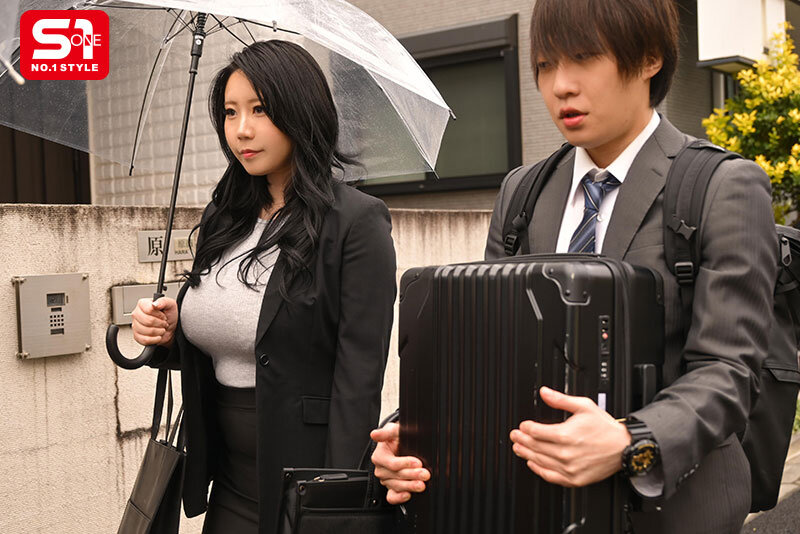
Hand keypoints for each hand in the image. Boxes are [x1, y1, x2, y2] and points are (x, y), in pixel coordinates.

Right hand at [131, 297, 177, 348]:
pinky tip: (157, 335)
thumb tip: (155, 304)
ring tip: (161, 328)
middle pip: (148, 321)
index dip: (159, 315)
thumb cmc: (169, 315)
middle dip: (160, 323)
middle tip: (163, 322)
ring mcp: (136, 326)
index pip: (148, 310)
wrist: (172, 328)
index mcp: (142, 304)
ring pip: (147, 331)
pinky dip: (155, 339)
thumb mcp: (170, 304)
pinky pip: (145, 340)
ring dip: (159, 331)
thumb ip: (163, 301)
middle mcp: (137, 314)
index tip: (163, 316)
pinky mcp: (137, 336)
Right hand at [370, 422, 429, 503]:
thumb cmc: (396, 438)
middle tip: (425, 474)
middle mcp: (381, 469)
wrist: (399, 444)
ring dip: (410, 486)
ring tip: (421, 485)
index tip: (418, 462)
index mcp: (379, 456)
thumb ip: (386, 432)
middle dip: (412, 475)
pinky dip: (399, 498)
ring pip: (396, 486)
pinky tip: (408, 495)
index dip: (405, 463)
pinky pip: (392, 497)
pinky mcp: (391, 488)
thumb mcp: (393, 431)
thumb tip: (374, 434)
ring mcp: (386, 480)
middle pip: (397, 476)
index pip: (392, 464)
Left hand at [510, 386, 629, 486]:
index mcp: (565, 435)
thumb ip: (560, 399)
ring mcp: (569, 468)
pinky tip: (532, 464)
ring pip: (539, 461)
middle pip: (535, 446)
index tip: (522, 425)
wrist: (623, 447)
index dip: (525, 428)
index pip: (536, 432)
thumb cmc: (605, 428)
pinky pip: (550, 476)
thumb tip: (544, 392)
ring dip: (526, 454)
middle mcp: (565, 453)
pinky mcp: (574, 479)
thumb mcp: (584, 406)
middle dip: (521, 440)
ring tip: (518, 448)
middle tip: (515, 436)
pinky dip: (538, 470)